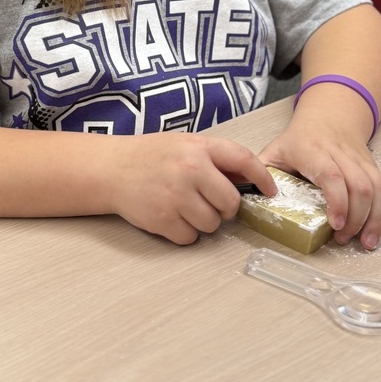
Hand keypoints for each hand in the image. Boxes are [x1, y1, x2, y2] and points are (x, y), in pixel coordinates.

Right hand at [107, 133, 275, 244]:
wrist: (110, 168)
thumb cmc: (150, 156)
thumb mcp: (184, 144)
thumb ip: (214, 158)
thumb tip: (248, 179)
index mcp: (198, 147)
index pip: (243, 159)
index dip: (262, 177)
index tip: (270, 191)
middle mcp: (189, 169)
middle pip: (230, 203)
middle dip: (225, 208)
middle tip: (209, 202)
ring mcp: (175, 195)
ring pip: (211, 224)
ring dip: (203, 222)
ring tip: (184, 207)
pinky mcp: (162, 219)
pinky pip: (190, 237)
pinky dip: (183, 232)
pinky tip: (170, 216)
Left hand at [258, 118, 380, 250]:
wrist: (329, 116)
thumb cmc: (300, 138)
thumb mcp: (275, 149)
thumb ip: (259, 170)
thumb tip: (243, 193)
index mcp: (315, 151)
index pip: (332, 175)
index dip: (337, 201)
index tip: (335, 225)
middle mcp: (342, 155)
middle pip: (359, 186)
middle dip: (356, 218)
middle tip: (345, 240)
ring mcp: (361, 161)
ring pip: (377, 188)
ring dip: (376, 218)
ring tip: (367, 243)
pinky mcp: (373, 168)